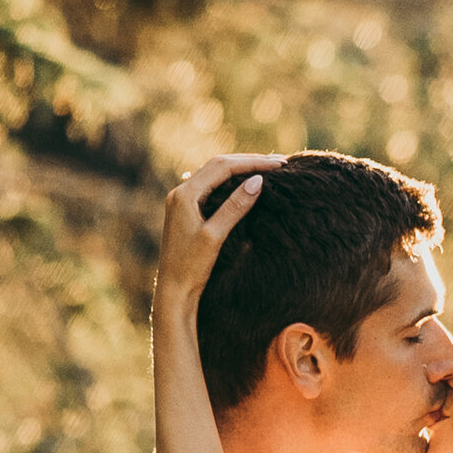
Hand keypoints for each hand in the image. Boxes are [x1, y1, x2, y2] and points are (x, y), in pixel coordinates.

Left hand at [158, 152, 282, 312]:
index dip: (252, 163)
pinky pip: (211, 185)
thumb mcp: (215, 236)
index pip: (223, 167)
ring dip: (240, 168)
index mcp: (185, 195)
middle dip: (249, 162)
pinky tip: (244, 182)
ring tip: (267, 168)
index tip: (278, 165)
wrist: (173, 290)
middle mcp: (181, 192)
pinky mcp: (186, 210)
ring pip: (215, 174)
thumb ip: (235, 207)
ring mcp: (182, 201)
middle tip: (279, 163)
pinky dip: (230, 181)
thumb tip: (257, 180)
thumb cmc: (191, 267)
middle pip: (218, 165)